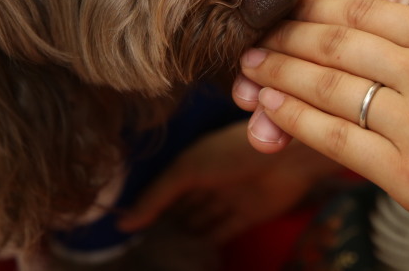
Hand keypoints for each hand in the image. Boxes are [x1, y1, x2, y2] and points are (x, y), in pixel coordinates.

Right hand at [118, 121, 336, 241]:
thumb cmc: (232, 152)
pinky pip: (222, 232)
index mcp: (195, 159)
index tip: (123, 223)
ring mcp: (230, 198)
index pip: (165, 185)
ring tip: (160, 253)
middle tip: (139, 244)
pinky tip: (190, 256)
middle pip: (183, 205)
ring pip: (201, 220)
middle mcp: (211, 179)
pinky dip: (208, 244)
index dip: (147, 203)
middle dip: (165, 221)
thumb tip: (124, 222)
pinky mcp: (248, 216)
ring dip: (185, 234)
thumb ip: (157, 196)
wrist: (285, 158)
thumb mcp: (187, 169)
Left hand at [234, 0, 408, 269]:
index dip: (318, 5)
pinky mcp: (406, 173)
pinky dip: (297, 119)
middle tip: (253, 30)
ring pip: (326, 84)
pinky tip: (270, 107)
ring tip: (247, 64)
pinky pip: (336, 137)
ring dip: (278, 72)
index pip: (367, 8)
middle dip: (286, 34)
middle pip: (336, 41)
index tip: (291, 5)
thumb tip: (405, 37)